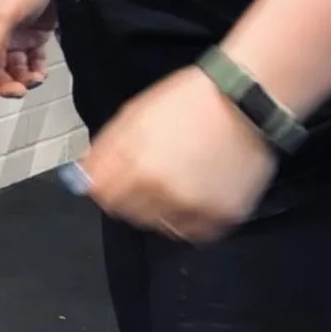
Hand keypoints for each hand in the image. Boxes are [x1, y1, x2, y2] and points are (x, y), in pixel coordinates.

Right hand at [0, 0, 59, 110]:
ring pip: (13, 69)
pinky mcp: (34, 37)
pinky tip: (40, 74)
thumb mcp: (7, 13)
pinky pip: (31, 62)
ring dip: (22, 80)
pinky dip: (35, 71)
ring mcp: (15, 36)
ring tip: (35, 80)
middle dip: (5, 84)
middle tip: (20, 92)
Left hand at [79, 65, 276, 242]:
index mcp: (135, 168)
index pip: (103, 197)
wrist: (246, 100)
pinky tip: (202, 188)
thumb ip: (106, 149)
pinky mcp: (221, 219)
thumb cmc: (191, 100)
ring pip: (161, 226)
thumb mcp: (136, 113)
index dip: (108, 183)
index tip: (119, 175)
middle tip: (158, 169)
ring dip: (164, 208)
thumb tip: (84, 176)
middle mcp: (161, 194)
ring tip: (184, 176)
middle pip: (130, 213)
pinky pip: (194, 232)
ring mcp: (193, 209)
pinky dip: (193, 216)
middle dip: (136, 194)